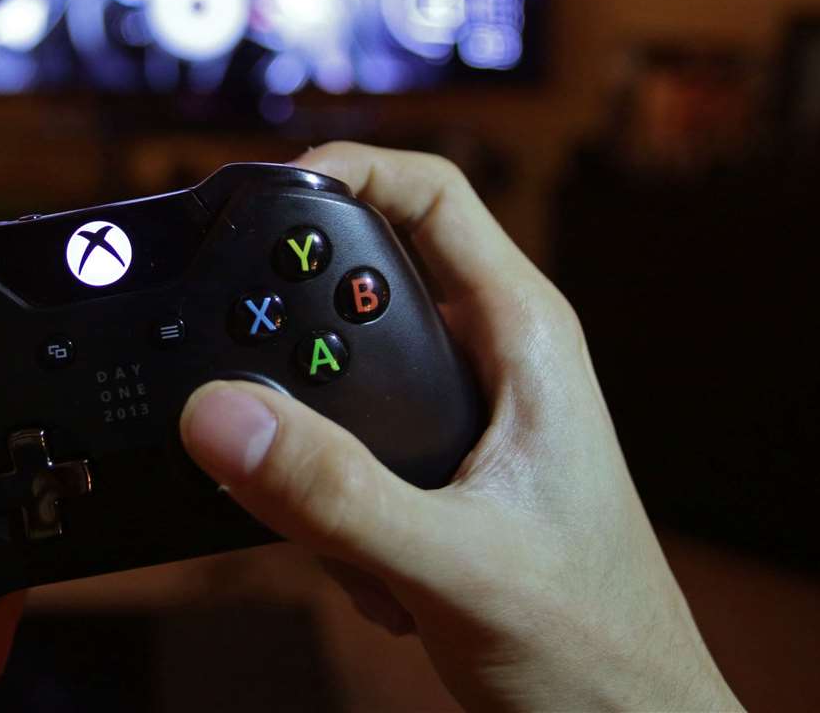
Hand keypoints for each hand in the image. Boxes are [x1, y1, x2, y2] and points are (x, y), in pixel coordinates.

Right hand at [179, 143, 740, 710]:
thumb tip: (222, 415)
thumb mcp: (452, 565)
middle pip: (367, 280)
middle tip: (252, 389)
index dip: (344, 168)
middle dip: (303, 342)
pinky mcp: (443, 475)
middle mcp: (497, 360)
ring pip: (349, 378)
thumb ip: (332, 492)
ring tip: (344, 531)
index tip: (254, 194)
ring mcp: (470, 419)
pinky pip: (351, 450)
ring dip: (319, 451)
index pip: (432, 194)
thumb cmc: (597, 650)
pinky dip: (334, 508)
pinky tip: (374, 575)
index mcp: (526, 338)